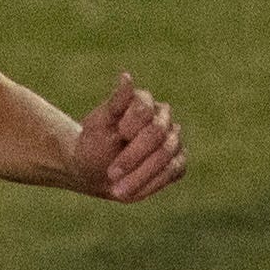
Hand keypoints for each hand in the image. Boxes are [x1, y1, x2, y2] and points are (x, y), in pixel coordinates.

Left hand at [72, 71, 184, 201]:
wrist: (93, 169)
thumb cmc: (93, 144)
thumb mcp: (98, 125)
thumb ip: (115, 103)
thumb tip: (126, 77)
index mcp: (143, 102)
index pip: (146, 109)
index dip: (132, 124)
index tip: (118, 135)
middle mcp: (163, 118)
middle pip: (158, 133)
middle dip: (133, 155)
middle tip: (111, 173)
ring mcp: (173, 140)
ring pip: (167, 154)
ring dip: (141, 174)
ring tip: (116, 191)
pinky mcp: (177, 162)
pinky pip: (173, 171)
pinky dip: (152, 183)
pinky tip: (130, 192)